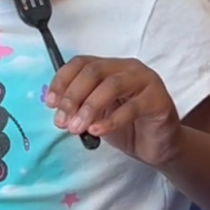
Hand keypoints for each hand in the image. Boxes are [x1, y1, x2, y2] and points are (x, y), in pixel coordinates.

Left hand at [46, 57, 181, 166]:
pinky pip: (132, 107)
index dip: (62, 80)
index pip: (81, 63)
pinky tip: (97, 131)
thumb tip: (56, 107)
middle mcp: (128, 68)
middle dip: (73, 96)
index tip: (50, 102)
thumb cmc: (126, 127)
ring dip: (89, 107)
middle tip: (62, 120)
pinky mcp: (159, 100)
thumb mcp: (95, 115)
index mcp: (110, 66)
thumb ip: (78, 107)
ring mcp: (146, 81)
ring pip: (112, 85)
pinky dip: (110, 120)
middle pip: (94, 71)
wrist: (156, 147)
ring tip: (77, 128)